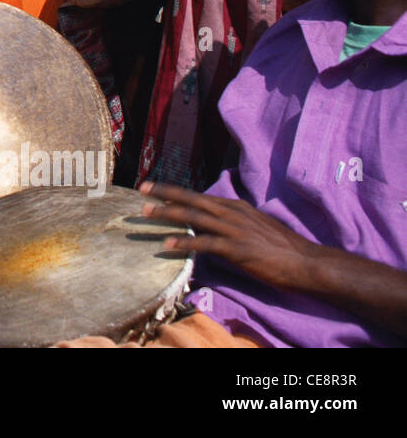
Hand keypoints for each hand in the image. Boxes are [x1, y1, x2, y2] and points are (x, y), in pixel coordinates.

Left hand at [139, 181, 326, 293]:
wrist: (307, 262)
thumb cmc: (283, 247)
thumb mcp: (256, 225)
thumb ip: (234, 221)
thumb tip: (215, 221)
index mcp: (236, 207)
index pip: (200, 196)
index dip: (176, 191)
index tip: (154, 187)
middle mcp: (232, 213)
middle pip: (192, 200)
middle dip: (165, 194)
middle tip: (141, 189)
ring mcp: (235, 230)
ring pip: (194, 217)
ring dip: (168, 214)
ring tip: (146, 213)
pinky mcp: (238, 249)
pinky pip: (205, 244)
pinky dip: (185, 243)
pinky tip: (167, 245)